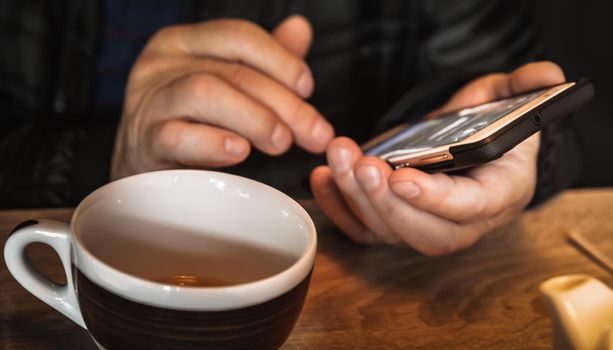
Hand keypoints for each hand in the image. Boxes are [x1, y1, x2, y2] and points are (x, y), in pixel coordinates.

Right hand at [111, 16, 333, 178]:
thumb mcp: (226, 87)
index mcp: (184, 43)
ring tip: (282, 143)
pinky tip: (240, 151)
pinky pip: (177, 136)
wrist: (142, 172)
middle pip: (233, 71)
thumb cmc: (190, 124)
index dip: (282, 61)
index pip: (240, 36)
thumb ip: (261, 61)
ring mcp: (147, 101)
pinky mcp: (142, 142)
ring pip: (205, 93)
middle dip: (284, 103)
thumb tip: (301, 28)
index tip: (309, 90)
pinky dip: (214, 143)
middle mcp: (161, 64)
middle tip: (315, 133)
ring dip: (254, 118)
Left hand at [310, 61, 564, 254]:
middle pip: (424, 232)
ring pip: (389, 232)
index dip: (436, 199)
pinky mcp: (395, 224)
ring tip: (338, 157)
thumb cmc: (489, 126)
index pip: (470, 209)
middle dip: (386, 202)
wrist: (467, 146)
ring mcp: (425, 226)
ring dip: (356, 198)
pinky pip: (364, 231)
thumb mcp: (509, 100)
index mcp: (500, 195)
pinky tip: (322, 179)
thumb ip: (524, 88)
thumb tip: (549, 75)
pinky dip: (338, 209)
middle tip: (360, 165)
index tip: (402, 178)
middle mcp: (464, 223)